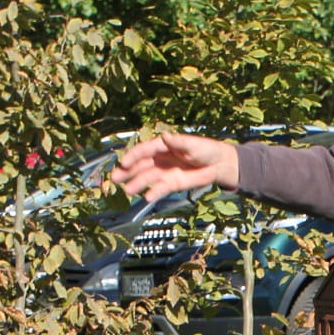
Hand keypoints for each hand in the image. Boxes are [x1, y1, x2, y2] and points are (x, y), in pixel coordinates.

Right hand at [108, 133, 240, 199]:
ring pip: (147, 178)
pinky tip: (147, 197)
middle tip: (115, 178)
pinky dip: (154, 193)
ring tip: (128, 190)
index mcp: (163, 146)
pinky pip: (160, 188)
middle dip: (127, 171)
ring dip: (137, 183)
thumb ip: (178, 142)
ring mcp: (165, 172)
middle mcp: (160, 159)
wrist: (218, 165)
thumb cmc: (205, 149)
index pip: (144, 150)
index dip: (133, 156)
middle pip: (141, 165)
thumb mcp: (193, 144)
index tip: (123, 162)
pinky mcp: (172, 184)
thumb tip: (166, 136)